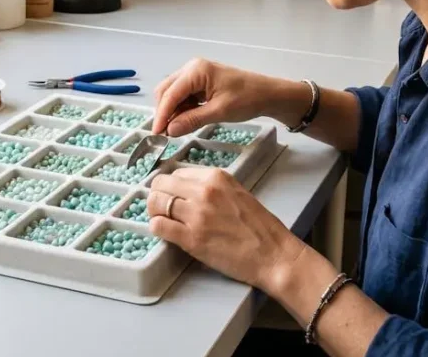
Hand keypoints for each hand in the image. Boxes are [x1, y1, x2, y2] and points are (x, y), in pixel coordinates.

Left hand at [147, 167, 304, 290]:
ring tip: (162, 220)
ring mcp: (196, 214)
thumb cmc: (259, 228)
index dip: (170, 186)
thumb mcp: (237, 193)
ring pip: (155, 203)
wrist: (273, 255)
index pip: (176, 173)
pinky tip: (165, 232)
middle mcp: (204, 191)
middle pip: (160, 185)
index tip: (171, 196)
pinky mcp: (192, 239)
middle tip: (160, 209)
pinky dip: (157, 228)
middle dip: (156, 196)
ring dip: (154, 212)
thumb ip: (212, 188)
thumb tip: (185, 190)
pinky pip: (158, 226)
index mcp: (216, 177)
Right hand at [151, 59, 309, 136]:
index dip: (161, 115)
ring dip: (172, 111)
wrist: (267, 94)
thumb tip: (170, 130)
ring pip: (173, 94)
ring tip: (176, 130)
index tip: (156, 133)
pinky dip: (181, 109)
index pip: (170, 94)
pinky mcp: (199, 82)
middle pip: (166, 91)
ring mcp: (195, 74)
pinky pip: (183, 96)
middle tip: (165, 133)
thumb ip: (192, 120)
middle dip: (164, 112)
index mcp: (196, 70)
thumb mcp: (219, 112)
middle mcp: (191, 68)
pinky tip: (185, 121)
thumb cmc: (247, 99)